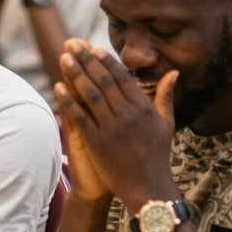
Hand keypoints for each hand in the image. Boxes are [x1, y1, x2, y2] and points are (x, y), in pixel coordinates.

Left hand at [57, 39, 178, 208]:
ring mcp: (111, 128)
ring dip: (75, 74)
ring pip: (90, 95)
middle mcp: (128, 115)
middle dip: (86, 60)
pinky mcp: (97, 142)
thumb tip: (173, 72)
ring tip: (63, 57)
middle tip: (72, 44)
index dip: (106, 61)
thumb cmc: (157, 156)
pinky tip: (58, 87)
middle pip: (103, 80)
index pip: (122, 78)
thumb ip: (165, 96)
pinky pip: (80, 117)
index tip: (93, 48)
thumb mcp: (166, 124)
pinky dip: (68, 101)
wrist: (148, 188)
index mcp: (143, 108)